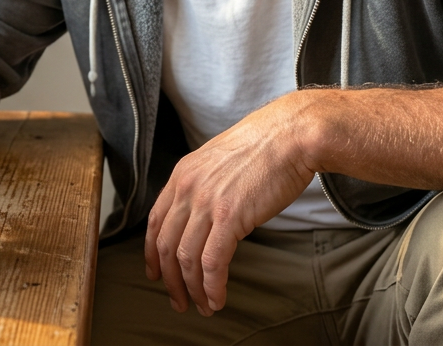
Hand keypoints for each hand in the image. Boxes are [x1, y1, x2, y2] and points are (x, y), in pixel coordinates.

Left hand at [144, 93, 316, 316]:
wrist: (291, 135)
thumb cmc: (264, 148)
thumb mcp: (219, 161)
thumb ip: (204, 185)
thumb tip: (204, 214)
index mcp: (182, 174)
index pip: (154, 222)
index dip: (152, 253)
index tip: (155, 273)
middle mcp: (187, 189)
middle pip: (165, 245)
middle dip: (170, 280)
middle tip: (179, 301)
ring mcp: (207, 202)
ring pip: (186, 258)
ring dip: (192, 289)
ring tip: (202, 306)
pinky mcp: (230, 216)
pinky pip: (212, 262)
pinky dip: (212, 286)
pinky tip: (218, 298)